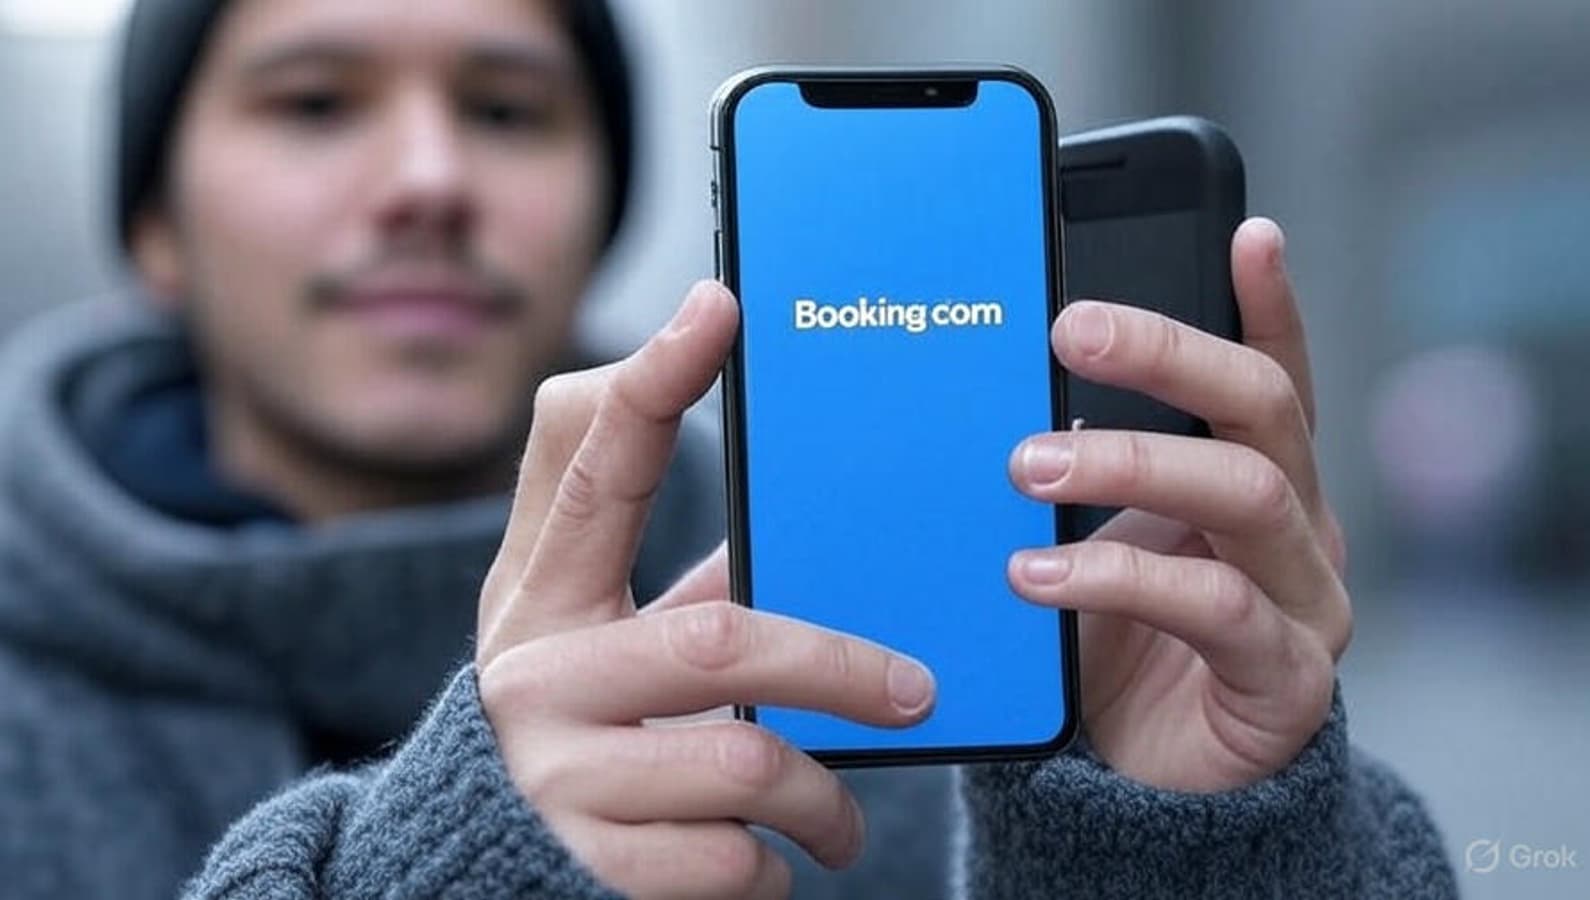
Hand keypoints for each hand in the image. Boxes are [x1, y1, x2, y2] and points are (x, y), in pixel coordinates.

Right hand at [473, 281, 935, 899]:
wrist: (475, 860)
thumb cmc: (584, 718)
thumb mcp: (606, 634)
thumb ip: (690, 575)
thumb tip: (822, 517)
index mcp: (540, 587)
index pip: (589, 462)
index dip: (654, 379)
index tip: (721, 304)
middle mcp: (530, 670)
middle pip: (717, 641)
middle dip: (839, 668)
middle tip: (916, 691)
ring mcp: (552, 772)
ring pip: (744, 765)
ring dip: (822, 797)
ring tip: (841, 816)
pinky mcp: (581, 863)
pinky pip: (729, 863)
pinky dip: (775, 869)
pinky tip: (775, 864)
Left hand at [1007, 218, 1350, 791]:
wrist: (1132, 782)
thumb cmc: (1110, 643)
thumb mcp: (1087, 539)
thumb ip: (1071, 472)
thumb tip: (987, 399)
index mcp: (1256, 480)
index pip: (1271, 376)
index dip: (1268, 305)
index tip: (1248, 232)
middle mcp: (1298, 528)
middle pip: (1263, 410)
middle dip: (1168, 356)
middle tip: (1068, 329)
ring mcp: (1303, 602)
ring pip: (1245, 494)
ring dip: (1132, 462)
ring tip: (1028, 466)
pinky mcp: (1284, 680)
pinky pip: (1216, 607)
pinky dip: (1122, 578)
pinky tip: (1039, 578)